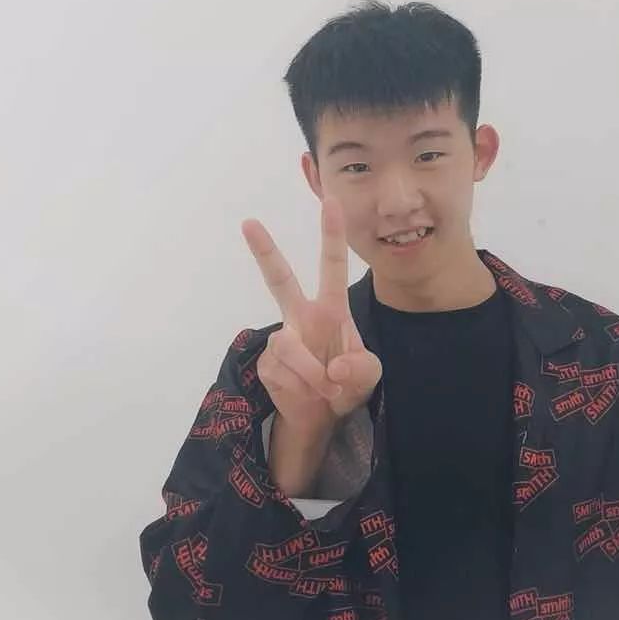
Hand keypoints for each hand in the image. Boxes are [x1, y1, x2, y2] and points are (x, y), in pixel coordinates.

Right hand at [241, 194, 382, 426]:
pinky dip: (303, 389)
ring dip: (311, 373)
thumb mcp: (369, 376)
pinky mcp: (267, 363)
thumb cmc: (346, 382)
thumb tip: (331, 368)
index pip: (332, 266)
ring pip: (289, 346)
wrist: (320, 417)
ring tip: (326, 389)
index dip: (332, 234)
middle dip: (264, 251)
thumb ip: (361, 369)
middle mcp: (302, 317)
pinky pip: (284, 372)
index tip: (331, 202)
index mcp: (331, 309)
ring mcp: (282, 338)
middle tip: (249, 222)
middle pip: (279, 279)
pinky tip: (308, 395)